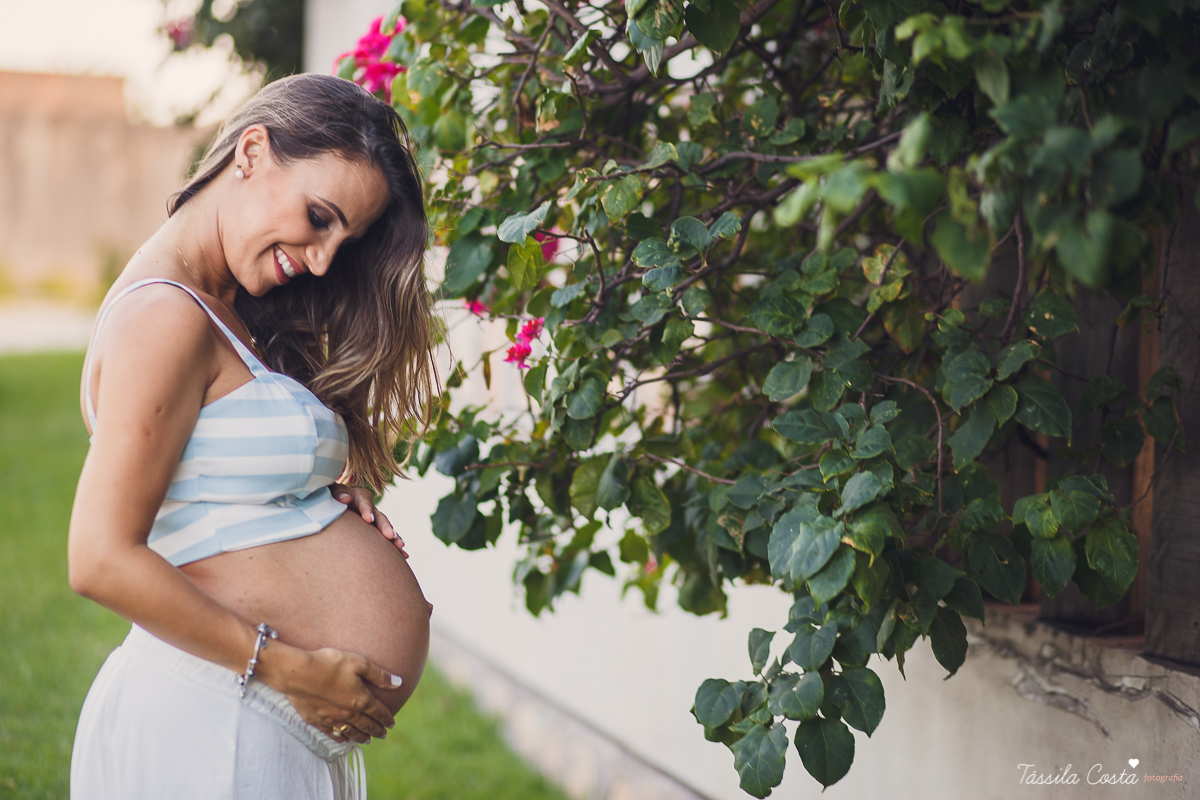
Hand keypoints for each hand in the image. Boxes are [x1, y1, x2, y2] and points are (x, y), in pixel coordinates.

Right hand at [272, 645, 401, 744]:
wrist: (298, 673)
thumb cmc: (329, 663)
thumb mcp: (359, 663)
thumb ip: (379, 675)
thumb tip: (398, 683)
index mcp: (361, 699)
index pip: (378, 712)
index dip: (386, 718)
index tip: (392, 723)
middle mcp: (348, 713)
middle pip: (366, 725)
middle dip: (376, 730)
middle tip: (383, 734)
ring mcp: (332, 719)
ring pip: (351, 732)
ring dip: (361, 737)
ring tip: (367, 740)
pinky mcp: (316, 720)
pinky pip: (332, 733)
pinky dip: (340, 738)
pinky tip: (343, 740)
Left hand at [332, 483, 406, 557]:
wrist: (332, 505)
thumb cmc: (329, 498)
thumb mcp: (331, 492)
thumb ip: (337, 494)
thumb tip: (345, 499)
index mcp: (359, 496)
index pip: (364, 502)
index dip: (367, 510)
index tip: (368, 519)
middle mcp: (370, 509)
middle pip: (379, 517)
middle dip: (385, 526)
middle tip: (390, 535)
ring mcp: (374, 521)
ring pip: (386, 529)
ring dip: (394, 538)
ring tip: (400, 547)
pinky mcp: (374, 532)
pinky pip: (386, 540)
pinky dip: (394, 548)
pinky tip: (404, 556)